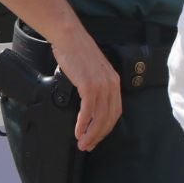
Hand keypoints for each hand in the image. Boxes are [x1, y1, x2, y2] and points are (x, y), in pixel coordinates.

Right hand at [58, 30, 123, 150]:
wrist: (69, 37)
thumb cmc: (75, 51)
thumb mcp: (91, 70)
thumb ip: (93, 84)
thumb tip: (86, 99)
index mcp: (114, 82)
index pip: (115, 112)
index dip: (106, 128)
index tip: (97, 137)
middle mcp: (111, 85)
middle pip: (109, 118)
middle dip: (99, 135)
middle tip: (89, 145)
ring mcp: (101, 86)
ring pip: (99, 118)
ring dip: (90, 134)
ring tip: (82, 143)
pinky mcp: (89, 86)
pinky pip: (88, 112)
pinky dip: (83, 124)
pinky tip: (77, 131)